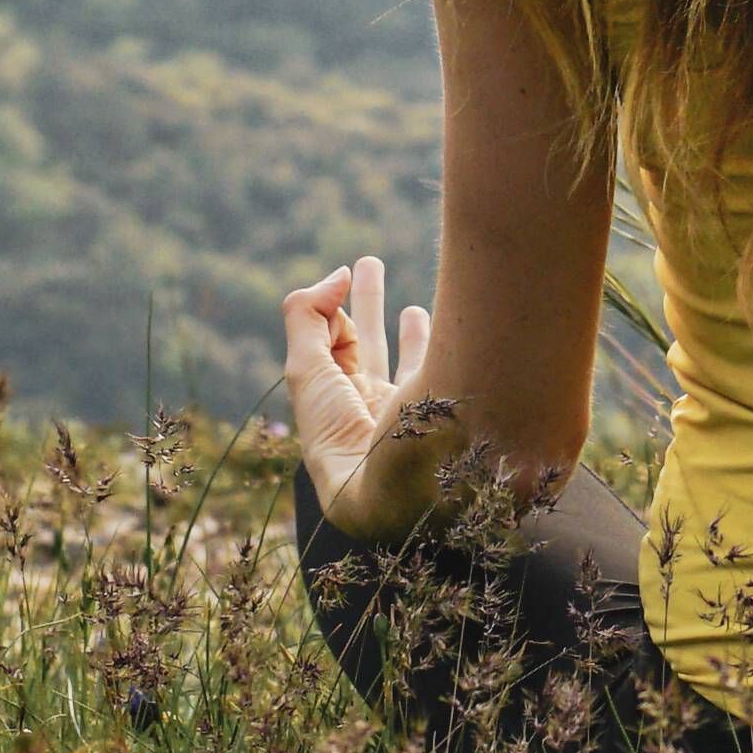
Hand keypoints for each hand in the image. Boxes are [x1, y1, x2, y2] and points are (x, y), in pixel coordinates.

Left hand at [277, 252, 441, 536]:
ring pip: (406, 357)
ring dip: (407, 327)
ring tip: (408, 306)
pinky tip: (442, 325)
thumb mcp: (306, 371)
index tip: (348, 277)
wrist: (399, 489)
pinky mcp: (446, 408)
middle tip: (371, 263)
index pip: (331, 345)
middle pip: (365, 345)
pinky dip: (440, 342)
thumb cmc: (345, 437)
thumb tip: (337, 276)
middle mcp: (370, 409)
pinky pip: (440, 367)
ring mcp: (410, 411)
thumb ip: (306, 316)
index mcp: (333, 407)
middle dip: (366, 304)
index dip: (332, 312)